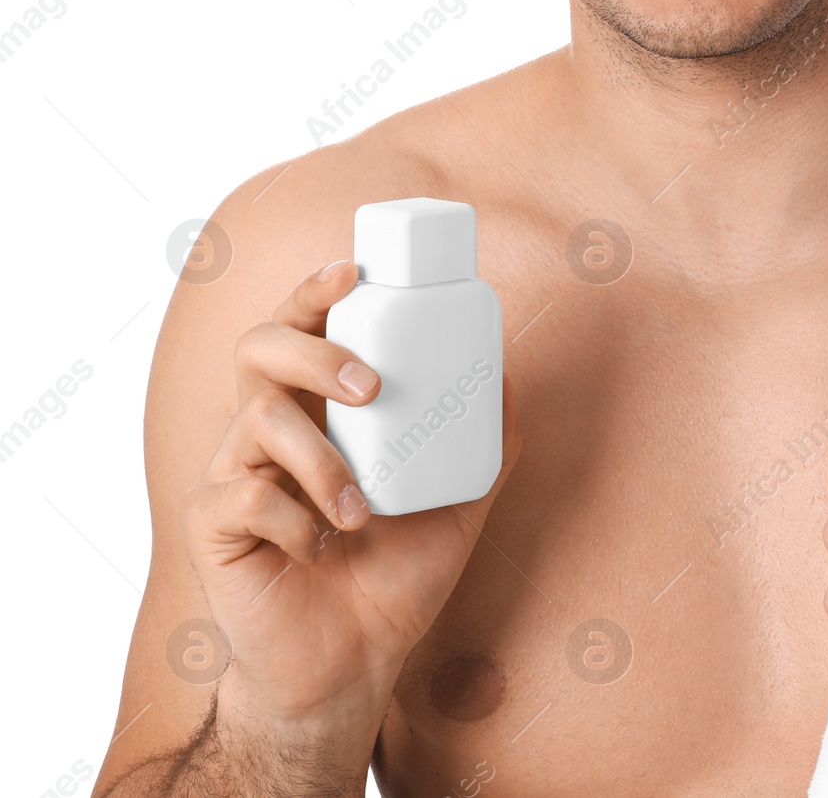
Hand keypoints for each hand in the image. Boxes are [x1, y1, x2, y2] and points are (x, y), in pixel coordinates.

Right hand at [179, 261, 522, 743]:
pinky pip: (240, 495)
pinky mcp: (212, 524)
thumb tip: (505, 371)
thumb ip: (484, 439)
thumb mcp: (460, 499)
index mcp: (321, 409)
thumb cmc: (398, 573)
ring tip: (362, 512)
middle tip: (371, 387)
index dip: (316, 290)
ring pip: (257, 419)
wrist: (354, 665)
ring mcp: (236, 472)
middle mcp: (270, 427)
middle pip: (261, 347)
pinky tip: (322, 548)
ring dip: (321, 461)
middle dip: (314, 352)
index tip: (351, 271)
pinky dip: (292, 518)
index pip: (305, 325)